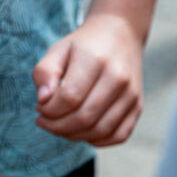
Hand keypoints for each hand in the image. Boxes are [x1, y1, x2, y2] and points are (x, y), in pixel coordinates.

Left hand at [32, 13, 144, 145]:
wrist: (121, 36)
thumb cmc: (84, 46)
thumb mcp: (58, 50)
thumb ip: (45, 73)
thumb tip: (43, 101)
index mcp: (95, 60)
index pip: (69, 98)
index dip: (49, 110)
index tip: (39, 107)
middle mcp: (118, 79)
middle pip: (84, 118)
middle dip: (57, 126)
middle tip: (44, 122)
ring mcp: (131, 95)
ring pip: (100, 131)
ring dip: (74, 136)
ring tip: (60, 127)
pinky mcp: (137, 107)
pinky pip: (119, 136)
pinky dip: (98, 141)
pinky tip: (82, 132)